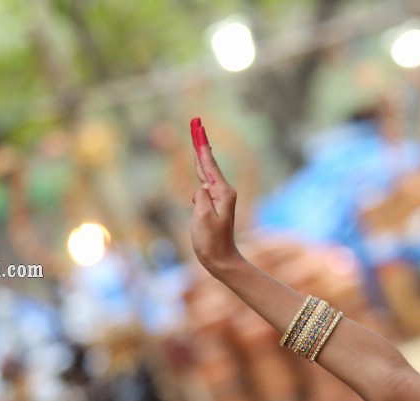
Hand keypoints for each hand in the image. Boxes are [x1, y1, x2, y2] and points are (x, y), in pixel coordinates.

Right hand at [189, 122, 240, 272]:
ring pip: (206, 170)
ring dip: (200, 152)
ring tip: (197, 134)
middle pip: (208, 162)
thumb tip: (200, 188)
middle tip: (196, 122)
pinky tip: (199, 162)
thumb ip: (201, 198)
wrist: (220, 259)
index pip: (208, 163)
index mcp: (222, 192)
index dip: (201, 144)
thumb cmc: (211, 242)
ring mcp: (219, 197)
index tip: (198, 126)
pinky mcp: (213, 204)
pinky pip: (204, 181)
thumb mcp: (203, 218)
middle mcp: (223, 191)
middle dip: (200, 142)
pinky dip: (200, 167)